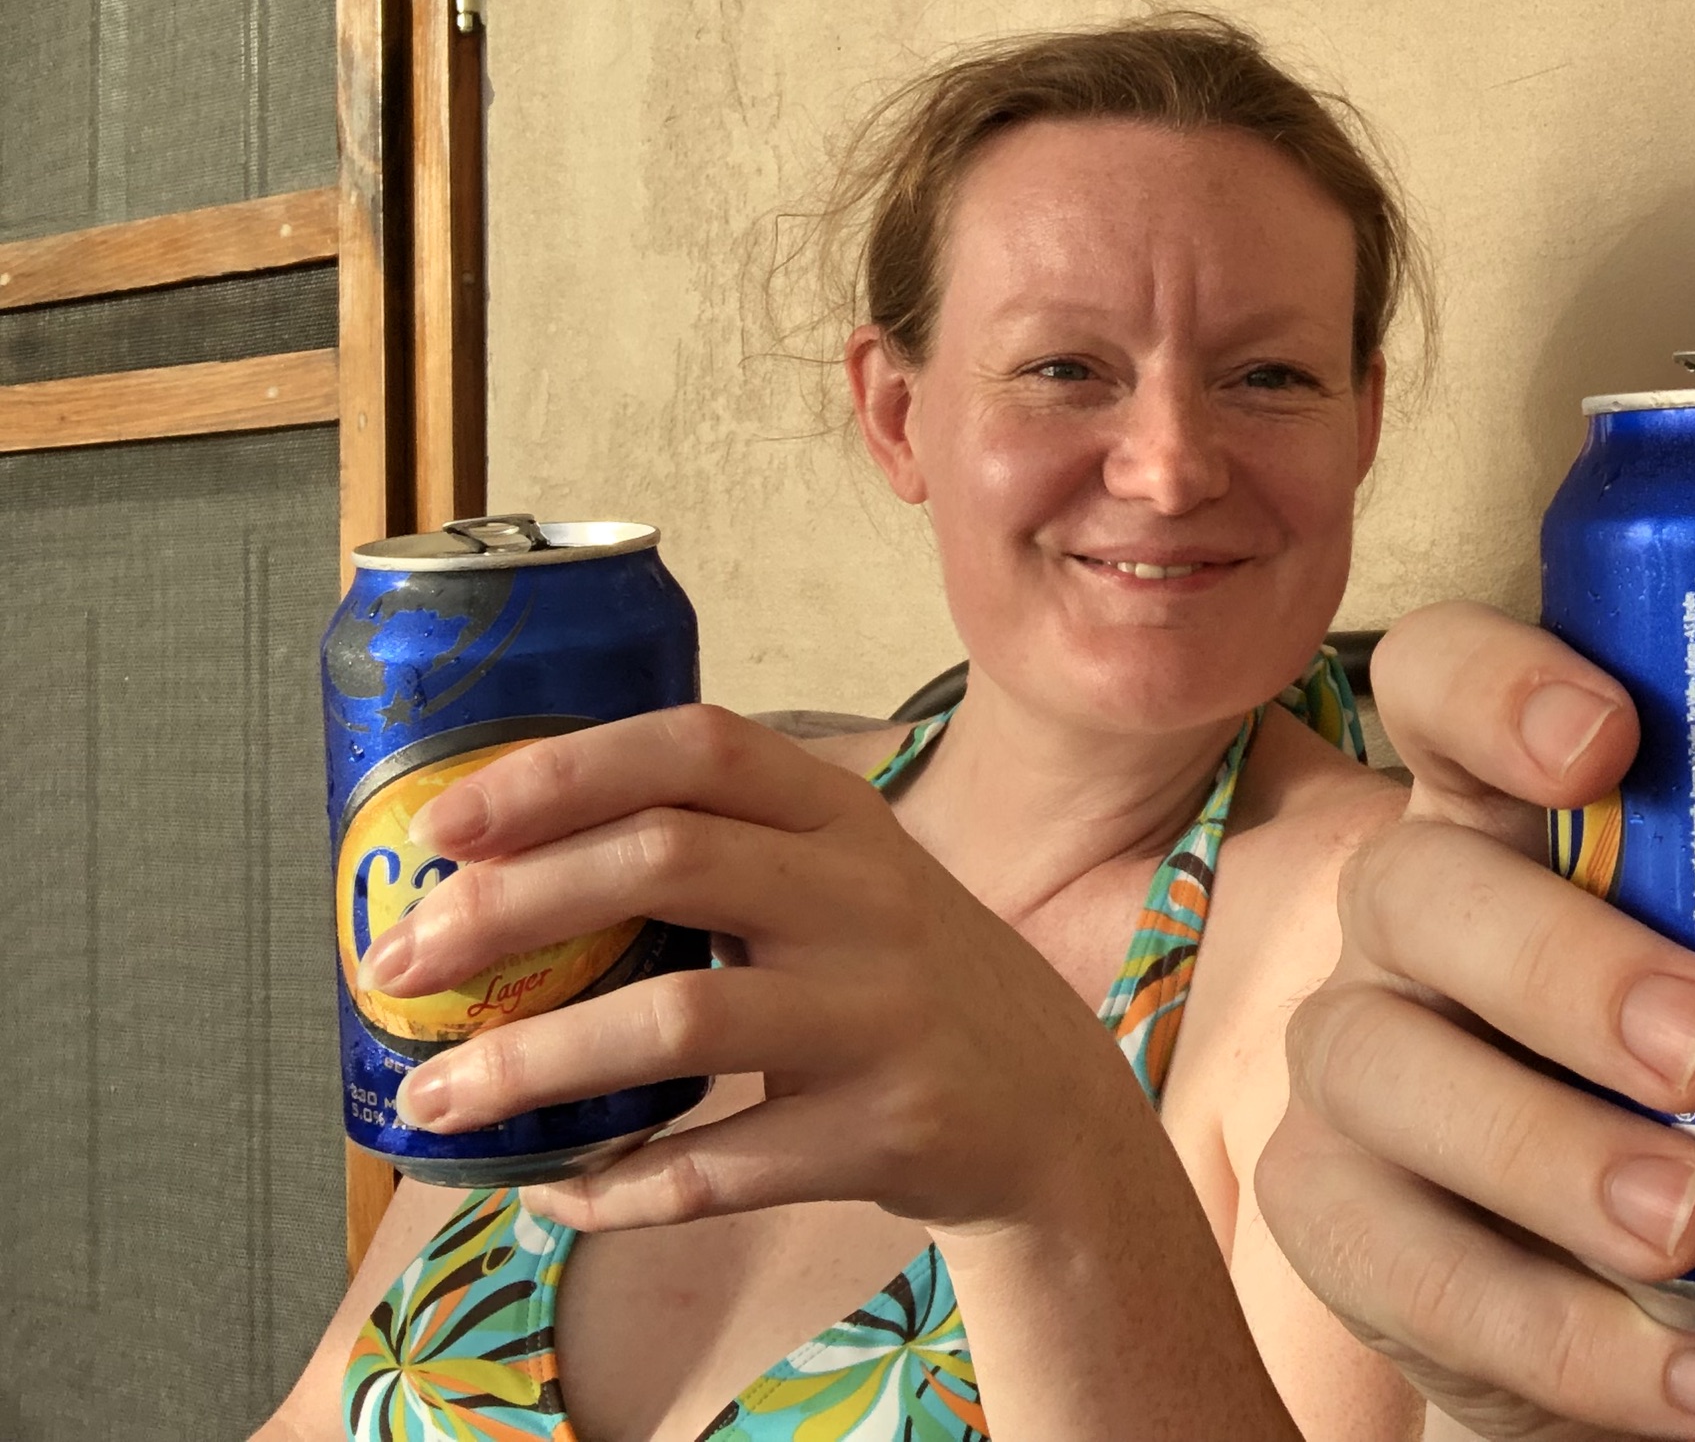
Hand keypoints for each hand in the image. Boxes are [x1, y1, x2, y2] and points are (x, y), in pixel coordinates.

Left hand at [357, 704, 1144, 1237]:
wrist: (1048, 1106)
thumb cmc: (895, 983)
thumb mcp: (836, 883)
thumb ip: (714, 856)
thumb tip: (485, 874)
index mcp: (841, 816)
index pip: (698, 749)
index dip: (563, 770)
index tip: (444, 821)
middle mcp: (869, 895)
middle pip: (667, 861)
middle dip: (511, 908)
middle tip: (398, 961)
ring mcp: (883, 1011)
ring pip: (680, 1020)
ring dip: (534, 1065)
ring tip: (434, 1100)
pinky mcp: (887, 1126)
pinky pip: (721, 1162)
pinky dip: (619, 1186)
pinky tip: (557, 1193)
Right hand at [1258, 603, 1694, 1440]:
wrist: (1644, 1276)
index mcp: (1516, 797)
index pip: (1445, 680)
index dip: (1501, 684)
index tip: (1608, 736)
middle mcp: (1410, 907)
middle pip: (1419, 886)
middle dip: (1561, 961)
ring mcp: (1358, 1063)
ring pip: (1383, 1073)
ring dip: (1546, 1154)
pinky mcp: (1345, 1222)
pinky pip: (1409, 1271)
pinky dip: (1557, 1336)